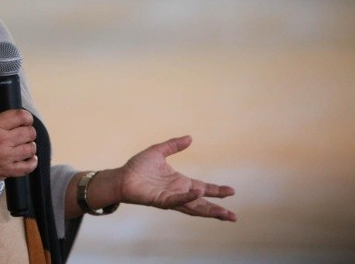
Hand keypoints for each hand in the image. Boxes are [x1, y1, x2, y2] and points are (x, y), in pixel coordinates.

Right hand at [0, 109, 37, 186]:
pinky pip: (28, 167)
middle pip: (29, 132)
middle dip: (29, 132)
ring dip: (29, 147)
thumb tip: (17, 124)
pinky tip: (28, 159)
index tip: (26, 120)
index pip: (20, 116)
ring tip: (23, 148)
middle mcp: (2, 140)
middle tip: (24, 135)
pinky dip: (31, 162)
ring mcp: (6, 157)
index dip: (27, 118)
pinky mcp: (7, 171)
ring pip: (31, 148)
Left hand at [117, 135, 236, 220]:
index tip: (232, 191)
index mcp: (180, 182)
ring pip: (192, 206)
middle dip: (217, 210)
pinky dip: (187, 198)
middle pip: (202, 203)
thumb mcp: (158, 152)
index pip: (203, 188)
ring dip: (208, 210)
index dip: (216, 190)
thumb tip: (190, 138)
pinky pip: (176, 200)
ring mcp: (170, 198)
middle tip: (233, 216)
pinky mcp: (160, 200)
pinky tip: (197, 194)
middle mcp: (178, 193)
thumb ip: (173, 146)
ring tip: (223, 213)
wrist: (121, 176)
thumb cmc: (138, 167)